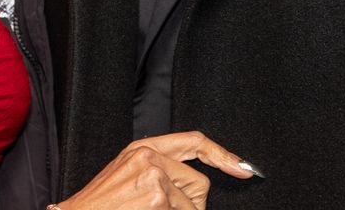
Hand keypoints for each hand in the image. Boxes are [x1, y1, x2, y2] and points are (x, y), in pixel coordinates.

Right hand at [55, 130, 257, 209]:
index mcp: (142, 148)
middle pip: (199, 183)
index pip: (193, 142)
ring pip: (194, 205)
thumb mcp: (128, 175)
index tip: (243, 169)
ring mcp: (154, 177)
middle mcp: (149, 157)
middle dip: (190, 204)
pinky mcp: (157, 198)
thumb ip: (162, 170)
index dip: (222, 155)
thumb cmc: (101, 206)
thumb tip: (197, 187)